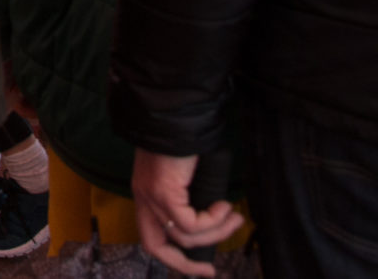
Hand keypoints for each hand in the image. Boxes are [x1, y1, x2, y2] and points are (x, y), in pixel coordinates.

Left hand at [132, 149, 244, 277]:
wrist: (177, 115)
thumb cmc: (187, 139)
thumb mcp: (187, 176)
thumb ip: (193, 198)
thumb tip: (216, 222)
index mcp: (145, 195)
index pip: (151, 238)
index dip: (174, 258)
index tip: (201, 266)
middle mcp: (143, 198)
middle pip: (155, 247)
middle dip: (184, 264)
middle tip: (211, 270)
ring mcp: (151, 196)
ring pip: (183, 236)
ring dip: (216, 233)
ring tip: (235, 218)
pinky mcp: (163, 192)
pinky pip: (190, 223)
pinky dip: (212, 221)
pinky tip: (225, 206)